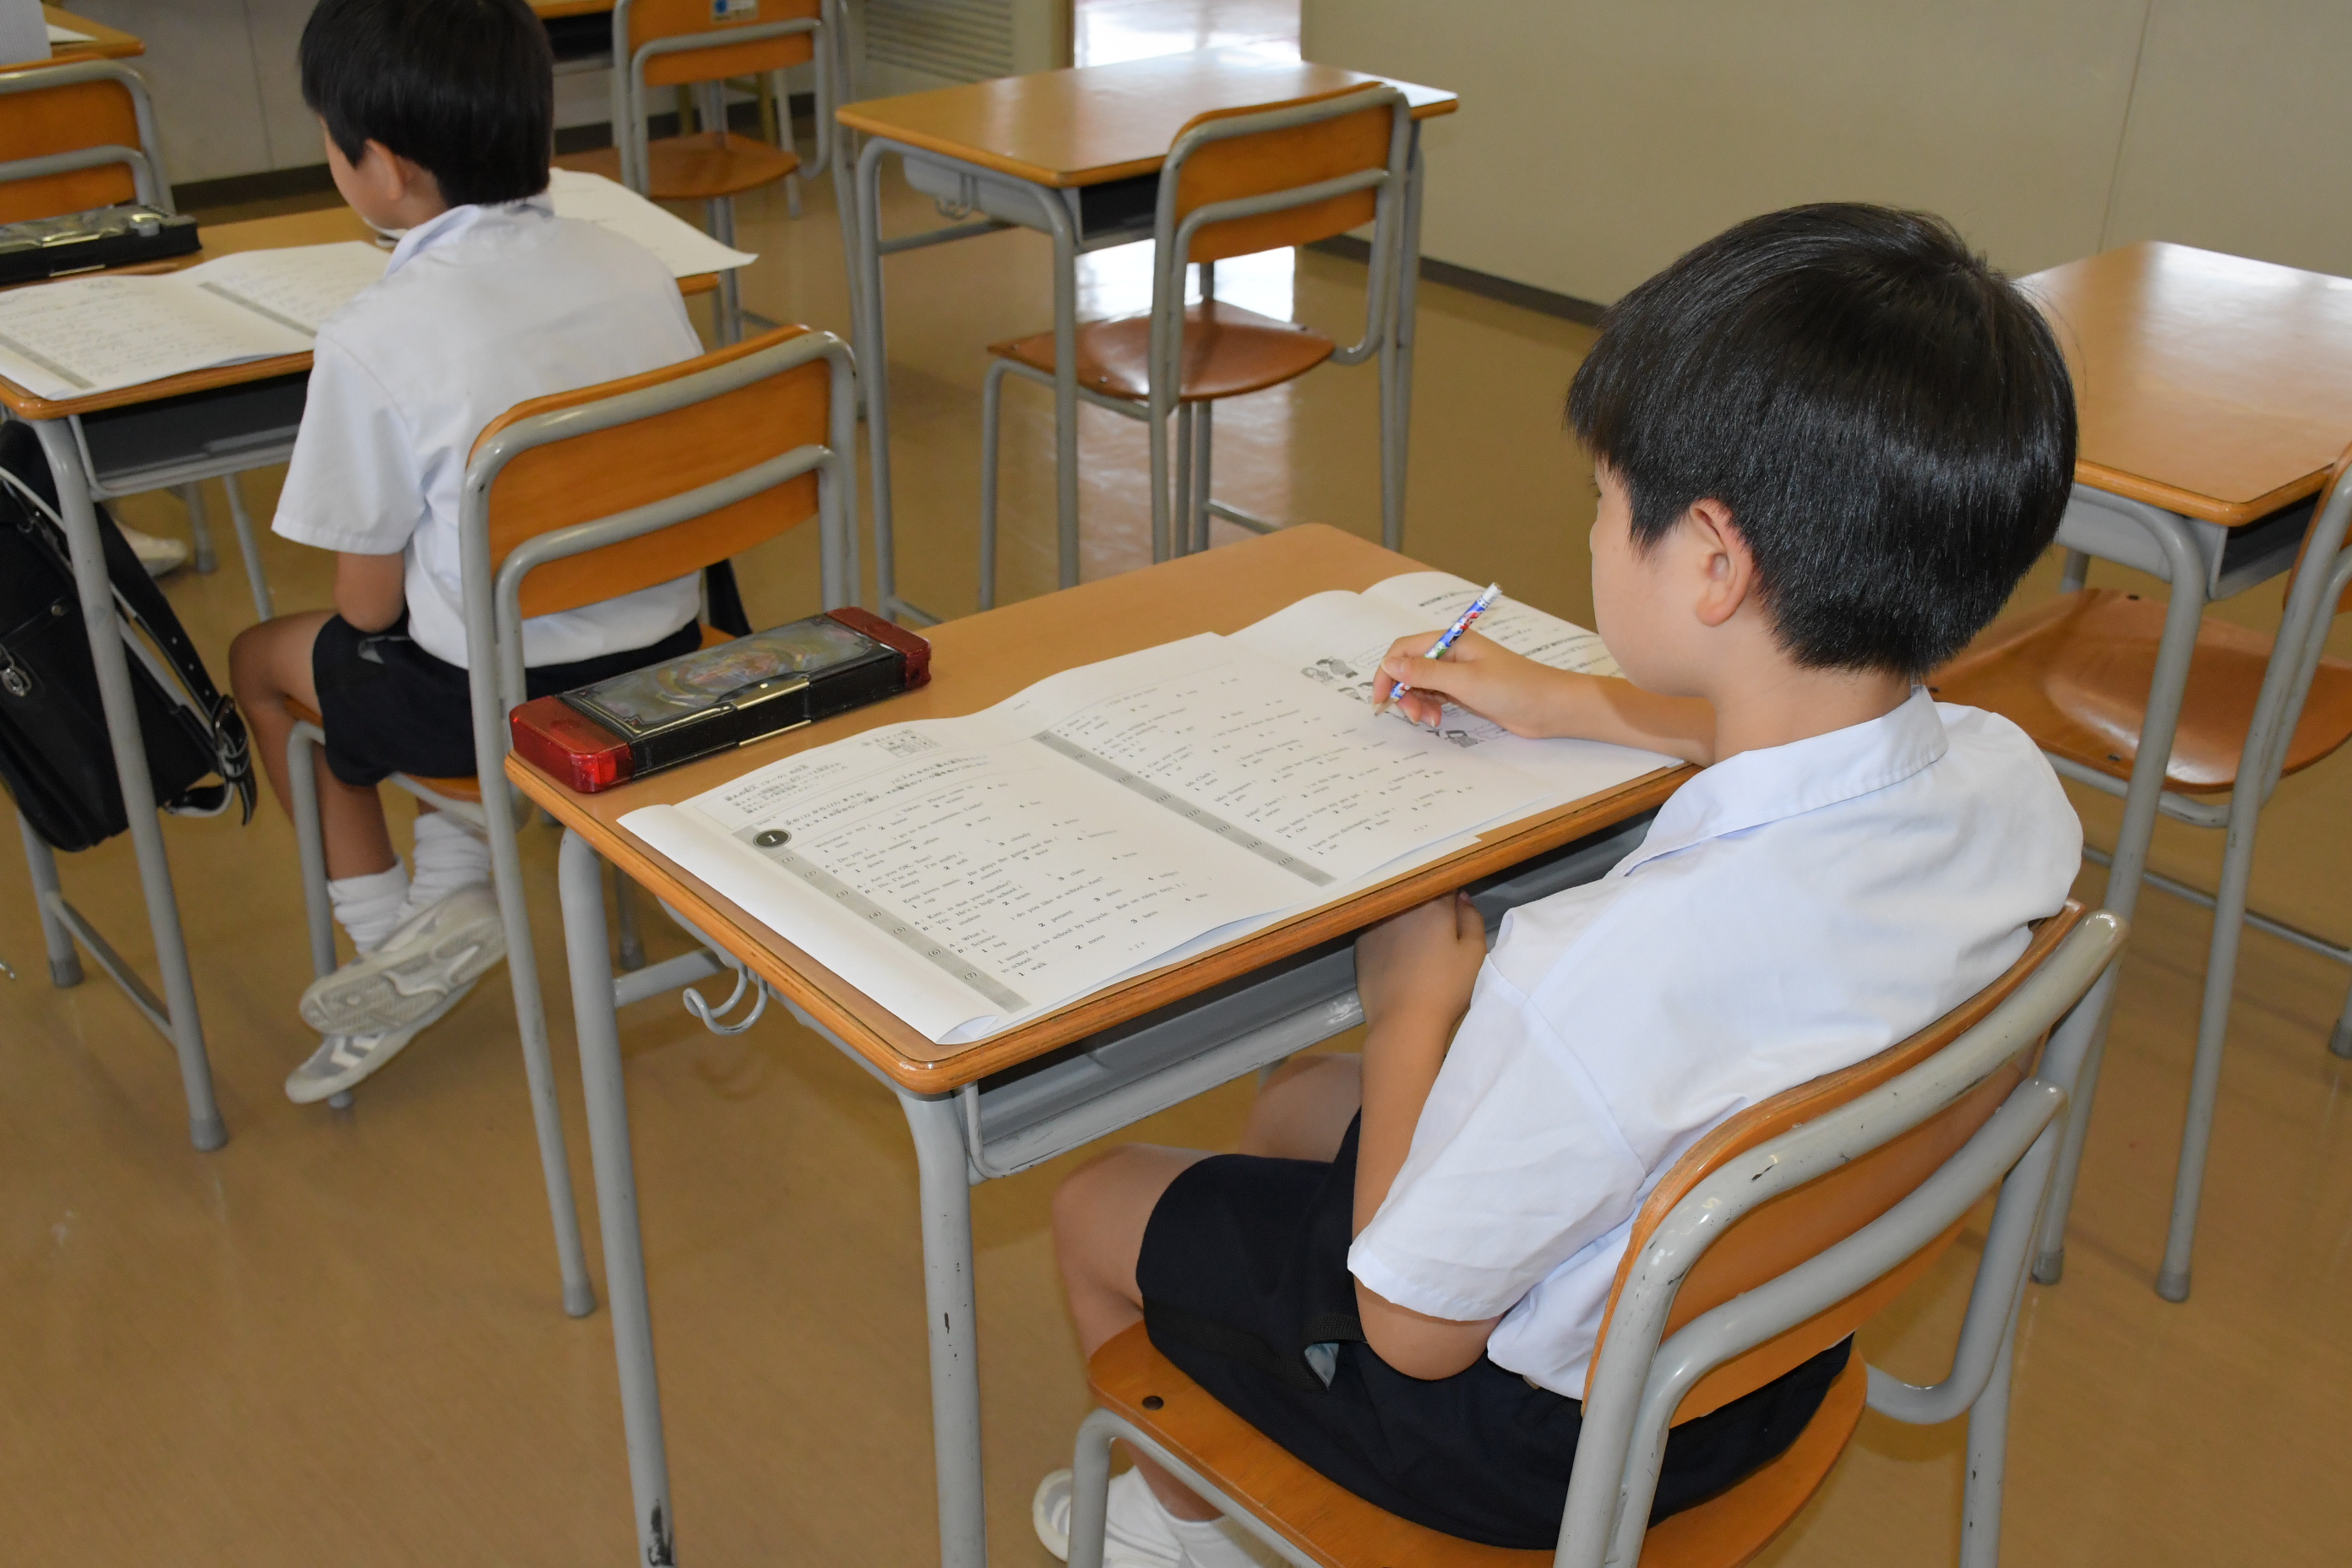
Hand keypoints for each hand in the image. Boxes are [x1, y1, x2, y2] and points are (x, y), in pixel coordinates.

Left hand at [1355, 890, 1485, 1037]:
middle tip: (1434, 917)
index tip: (1454, 899)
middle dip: (1426, 896)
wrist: (1404, 1021)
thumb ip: (1472, 918)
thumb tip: (1461, 897)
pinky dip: (1385, 929)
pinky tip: (1393, 945)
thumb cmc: (1446, 988)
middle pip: (1416, 891)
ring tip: (1413, 930)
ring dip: (1403, 910)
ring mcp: (1377, 923)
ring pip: (1394, 906)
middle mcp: (1401, 907)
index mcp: (1433, 906)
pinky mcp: (1361, 942)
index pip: (1443, 882)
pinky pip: (1376, 925)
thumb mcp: (1474, 953)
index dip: (1450, 888)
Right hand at [1374, 629, 1717, 764]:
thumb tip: (1390, 664)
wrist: (1551, 708)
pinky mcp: (1467, 691)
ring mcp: (1460, 673)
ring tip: (1430, 720)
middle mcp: (1453, 654)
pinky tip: (1439, 720)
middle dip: (1404, 691)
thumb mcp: (1465, 682)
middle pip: (1410, 668)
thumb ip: (1426, 673)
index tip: (1381, 697)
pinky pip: (1436, 696)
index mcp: (1452, 642)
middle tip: (1413, 715)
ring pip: (1421, 685)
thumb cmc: (1515, 689)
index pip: (1405, 649)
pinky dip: (1431, 707)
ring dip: (1417, 702)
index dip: (1388, 671)